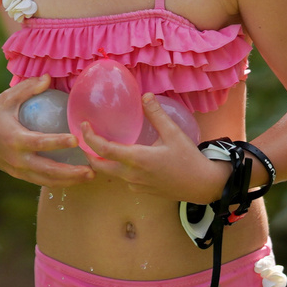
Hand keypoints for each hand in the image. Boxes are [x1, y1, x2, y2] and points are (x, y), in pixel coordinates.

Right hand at [0, 75, 92, 188]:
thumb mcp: (7, 98)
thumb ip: (28, 88)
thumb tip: (49, 78)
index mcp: (14, 139)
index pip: (40, 143)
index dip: (58, 142)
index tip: (76, 139)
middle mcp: (16, 159)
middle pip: (47, 170)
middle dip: (70, 172)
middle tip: (91, 170)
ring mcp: (16, 170)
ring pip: (45, 180)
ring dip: (68, 181)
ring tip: (89, 176)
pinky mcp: (17, 175)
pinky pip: (39, 181)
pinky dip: (57, 182)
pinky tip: (74, 178)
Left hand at [73, 94, 226, 205]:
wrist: (202, 185)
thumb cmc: (188, 159)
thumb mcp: (174, 133)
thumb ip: (156, 114)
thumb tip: (145, 95)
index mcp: (137, 159)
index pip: (104, 149)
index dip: (89, 137)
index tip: (84, 126)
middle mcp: (132, 175)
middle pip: (99, 166)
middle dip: (88, 152)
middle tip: (86, 137)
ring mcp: (136, 185)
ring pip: (111, 174)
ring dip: (102, 161)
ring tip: (101, 146)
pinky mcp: (142, 191)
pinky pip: (123, 179)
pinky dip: (117, 169)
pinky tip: (125, 159)